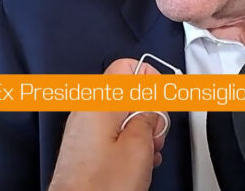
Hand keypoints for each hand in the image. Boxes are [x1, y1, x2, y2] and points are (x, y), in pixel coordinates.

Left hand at [48, 59, 167, 190]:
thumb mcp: (140, 145)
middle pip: (126, 92)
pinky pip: (112, 132)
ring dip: (141, 129)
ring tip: (148, 151)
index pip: (127, 66)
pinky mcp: (83, 147)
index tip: (162, 97)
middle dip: (148, 109)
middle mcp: (87, 110)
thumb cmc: (101, 186)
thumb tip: (153, 102)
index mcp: (99, 101)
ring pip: (121, 114)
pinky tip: (137, 161)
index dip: (150, 78)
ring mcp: (83, 129)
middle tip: (156, 131)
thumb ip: (149, 115)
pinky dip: (128, 141)